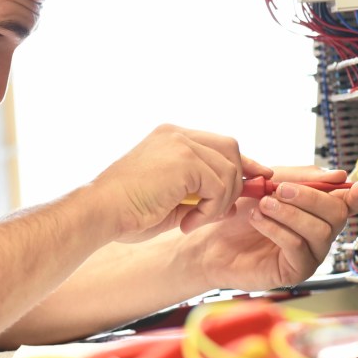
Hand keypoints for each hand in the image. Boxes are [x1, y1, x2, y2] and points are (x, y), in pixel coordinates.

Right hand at [91, 125, 271, 242]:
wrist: (100, 212)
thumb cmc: (126, 211)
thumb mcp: (171, 199)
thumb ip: (201, 194)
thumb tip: (234, 202)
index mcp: (170, 138)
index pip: (219, 143)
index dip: (241, 162)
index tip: (257, 180)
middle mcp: (176, 134)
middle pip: (231, 147)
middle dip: (238, 179)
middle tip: (224, 211)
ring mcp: (181, 144)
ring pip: (229, 170)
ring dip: (220, 202)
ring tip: (194, 221)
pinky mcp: (185, 161)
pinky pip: (219, 186)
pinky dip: (210, 210)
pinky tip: (187, 223)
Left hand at [185, 166, 357, 290]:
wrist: (208, 238)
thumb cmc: (237, 212)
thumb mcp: (267, 184)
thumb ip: (299, 177)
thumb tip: (337, 176)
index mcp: (317, 211)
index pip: (348, 203)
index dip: (357, 196)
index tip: (356, 186)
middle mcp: (318, 233)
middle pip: (337, 214)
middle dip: (310, 197)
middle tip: (281, 189)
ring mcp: (309, 254)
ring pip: (319, 231)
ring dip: (290, 213)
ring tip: (263, 204)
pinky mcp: (293, 271)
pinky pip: (297, 247)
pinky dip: (277, 229)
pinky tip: (258, 220)